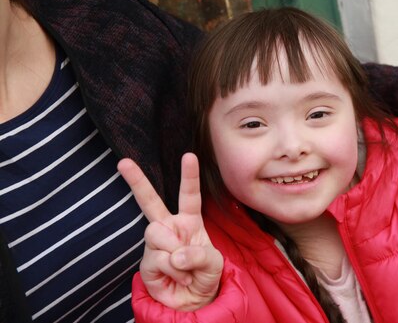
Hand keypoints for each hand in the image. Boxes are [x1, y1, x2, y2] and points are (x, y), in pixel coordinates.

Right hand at [118, 153, 223, 310]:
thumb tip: (174, 253)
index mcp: (189, 221)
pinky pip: (159, 258)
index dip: (189, 176)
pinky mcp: (147, 261)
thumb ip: (199, 255)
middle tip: (123, 162)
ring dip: (176, 253)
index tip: (189, 155)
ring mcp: (156, 244)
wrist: (192, 302)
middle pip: (150, 201)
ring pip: (156, 233)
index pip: (189, 195)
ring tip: (185, 267)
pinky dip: (174, 270)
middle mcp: (169, 228)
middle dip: (136, 181)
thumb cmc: (205, 276)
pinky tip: (178, 277)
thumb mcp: (214, 264)